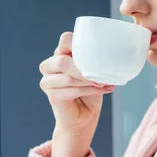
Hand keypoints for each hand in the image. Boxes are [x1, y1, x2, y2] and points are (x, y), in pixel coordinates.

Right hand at [39, 32, 114, 156]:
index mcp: (60, 54)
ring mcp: (47, 81)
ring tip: (104, 83)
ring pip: (68, 78)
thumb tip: (109, 55)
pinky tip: (102, 90)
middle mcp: (49, 66)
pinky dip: (89, 90)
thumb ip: (93, 61)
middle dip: (84, 68)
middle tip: (101, 75)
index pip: (65, 39)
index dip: (79, 43)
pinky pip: (71, 91)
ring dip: (89, 81)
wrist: (84, 117)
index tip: (97, 52)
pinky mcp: (52, 96)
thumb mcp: (92, 72)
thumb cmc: (89, 91)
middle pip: (62, 61)